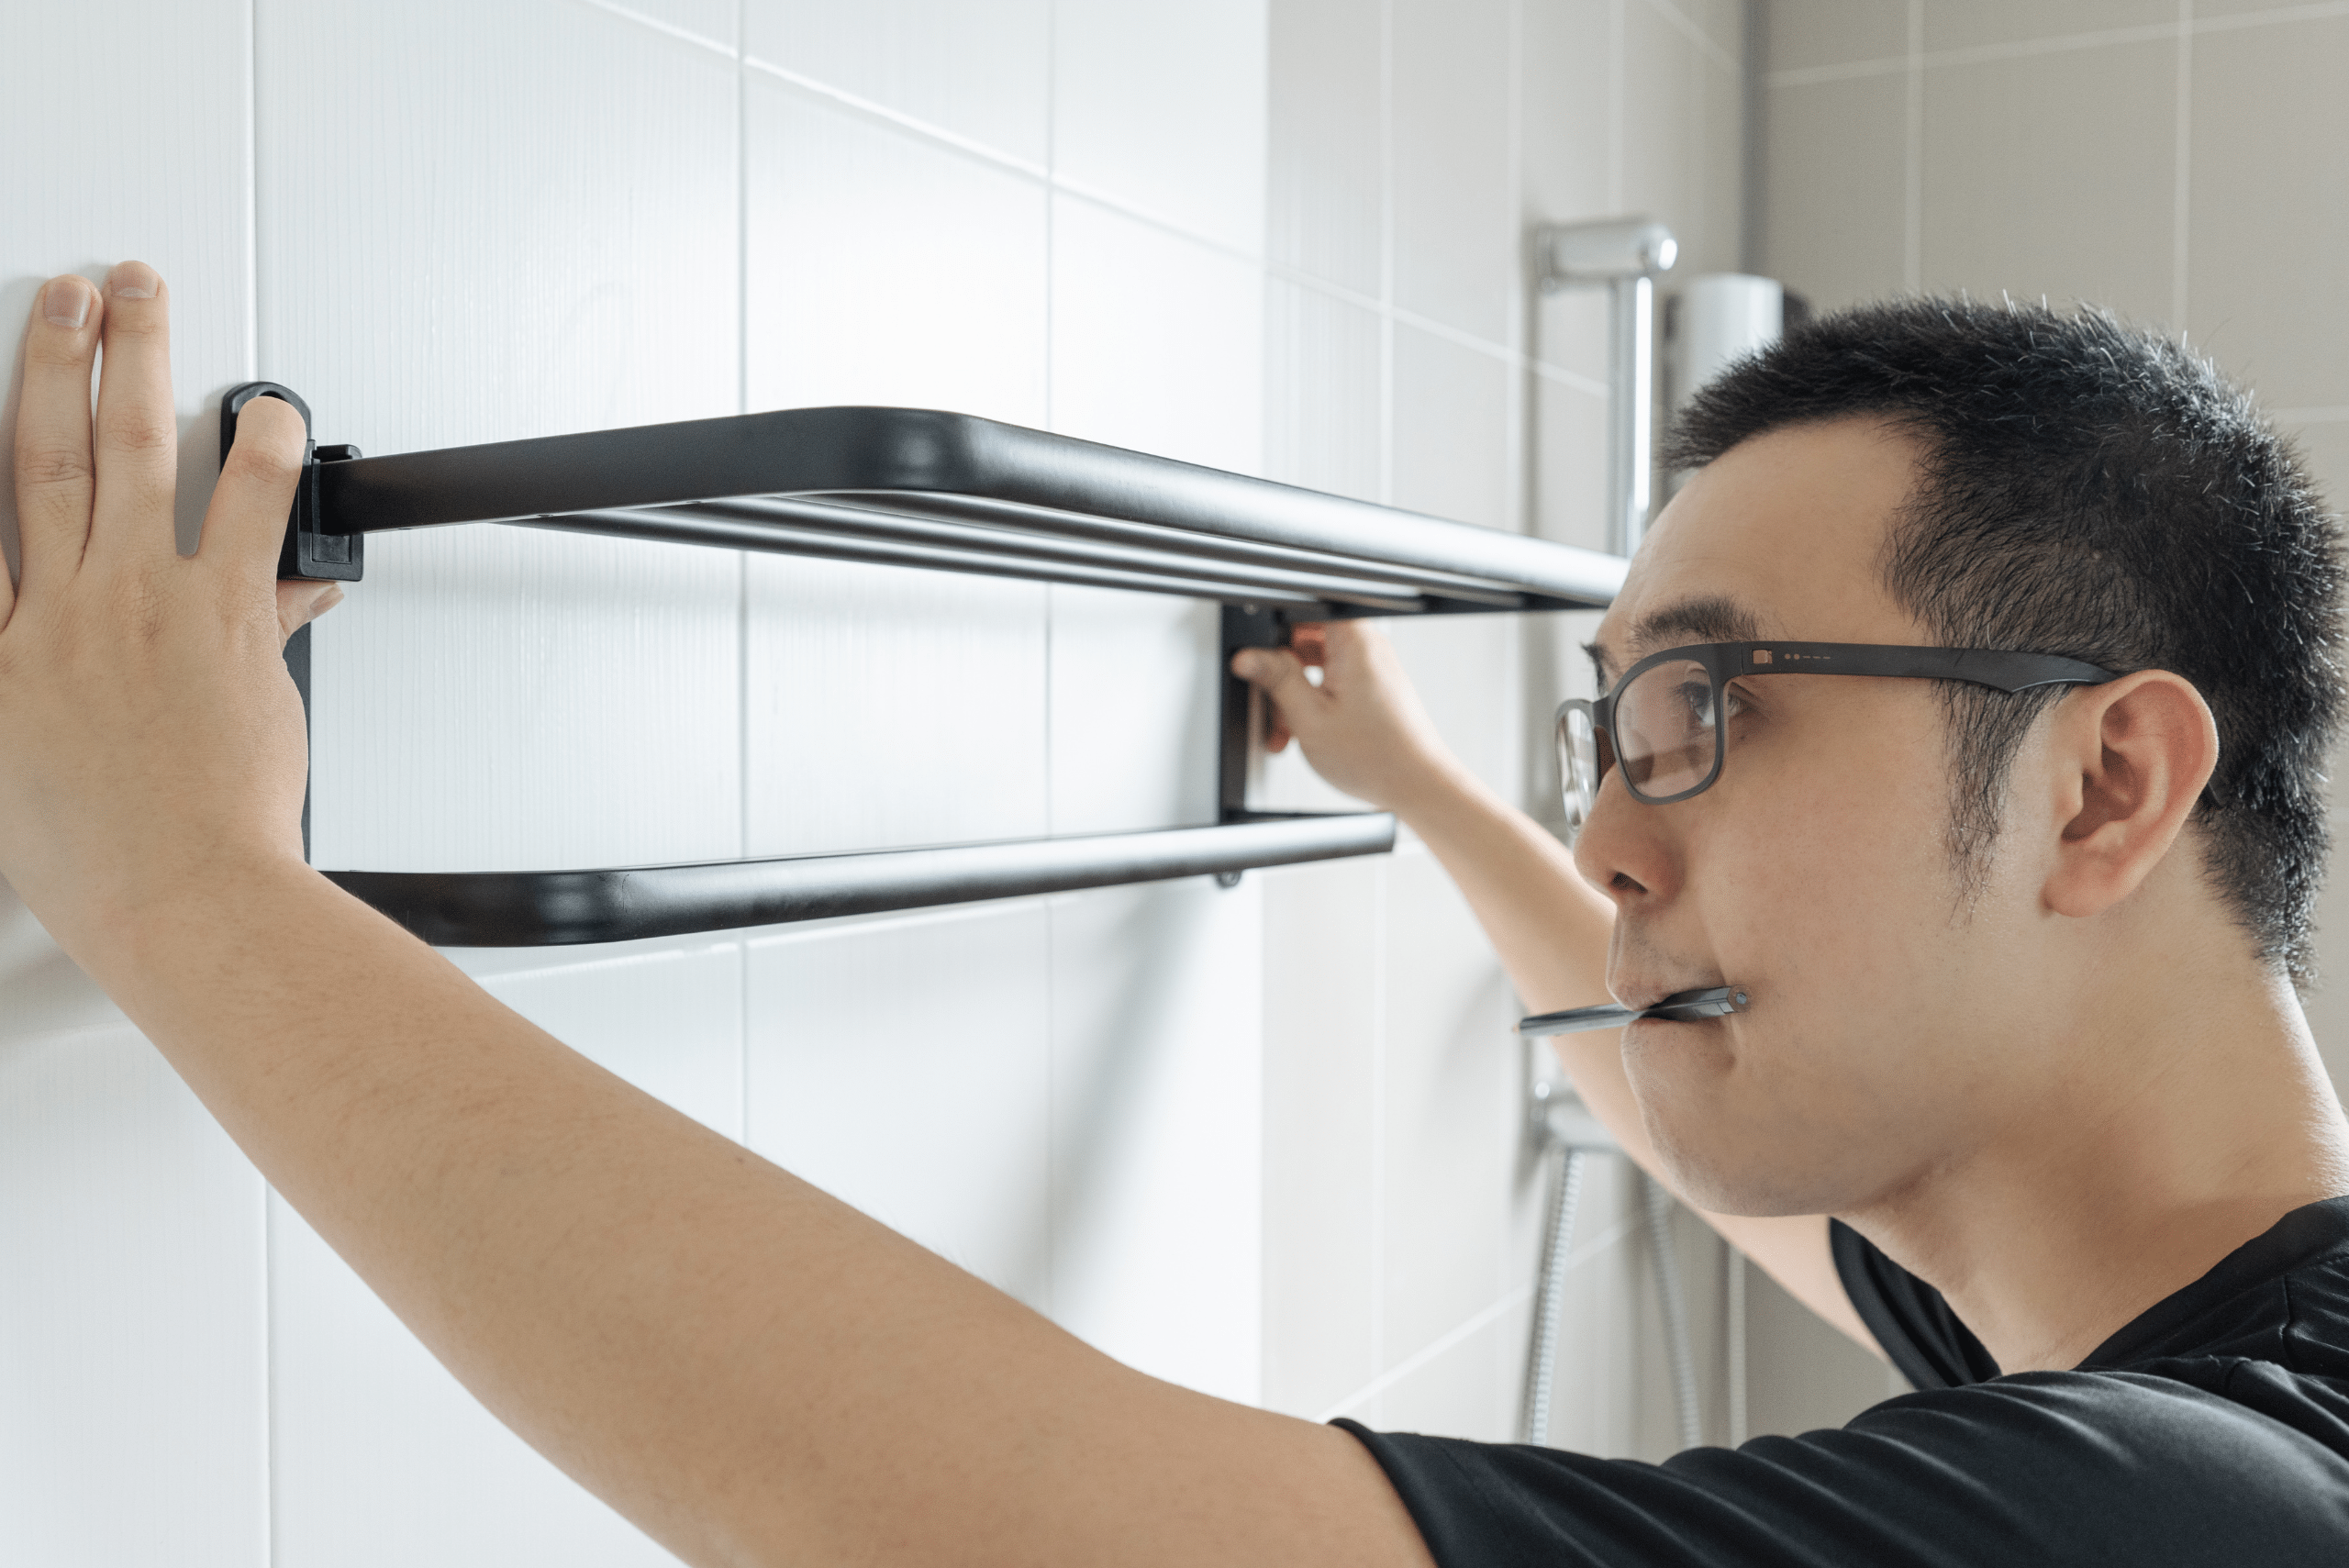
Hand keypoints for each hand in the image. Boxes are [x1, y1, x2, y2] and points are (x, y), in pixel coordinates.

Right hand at [1, 262, 343, 950]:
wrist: (172, 895)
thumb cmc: (107, 859)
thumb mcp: (27, 772)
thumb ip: (44, 693)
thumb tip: (58, 658)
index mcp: (2, 648)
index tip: (6, 382)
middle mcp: (56, 609)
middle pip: (40, 452)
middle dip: (50, 358)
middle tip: (62, 295)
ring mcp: (138, 604)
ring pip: (128, 451)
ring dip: (138, 361)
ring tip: (145, 296)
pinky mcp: (220, 615)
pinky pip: (245, 509)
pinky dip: (261, 453)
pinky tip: (272, 410)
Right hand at [1228, 619, 1462, 812]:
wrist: (1415, 785)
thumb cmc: (1377, 756)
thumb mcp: (1308, 717)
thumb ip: (1275, 679)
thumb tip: (1248, 657)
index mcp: (1353, 641)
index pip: (1303, 610)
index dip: (1273, 630)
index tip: (1260, 656)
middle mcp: (1367, 647)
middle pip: (1306, 639)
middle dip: (1282, 672)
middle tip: (1273, 703)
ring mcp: (1371, 667)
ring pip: (1316, 665)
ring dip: (1295, 695)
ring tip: (1288, 729)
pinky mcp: (1373, 686)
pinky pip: (1332, 682)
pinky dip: (1314, 703)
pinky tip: (1304, 731)